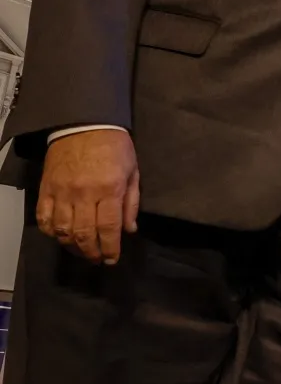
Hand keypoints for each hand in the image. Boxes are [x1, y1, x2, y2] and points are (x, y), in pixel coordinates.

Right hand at [37, 128, 139, 264]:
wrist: (84, 124)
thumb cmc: (114, 146)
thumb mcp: (133, 171)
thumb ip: (131, 202)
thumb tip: (129, 230)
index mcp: (109, 189)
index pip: (108, 228)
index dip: (110, 248)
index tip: (112, 259)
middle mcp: (84, 194)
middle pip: (84, 234)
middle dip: (92, 252)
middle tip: (97, 259)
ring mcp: (62, 192)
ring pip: (62, 230)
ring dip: (72, 246)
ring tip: (81, 250)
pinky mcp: (46, 189)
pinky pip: (44, 218)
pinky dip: (51, 232)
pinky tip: (60, 236)